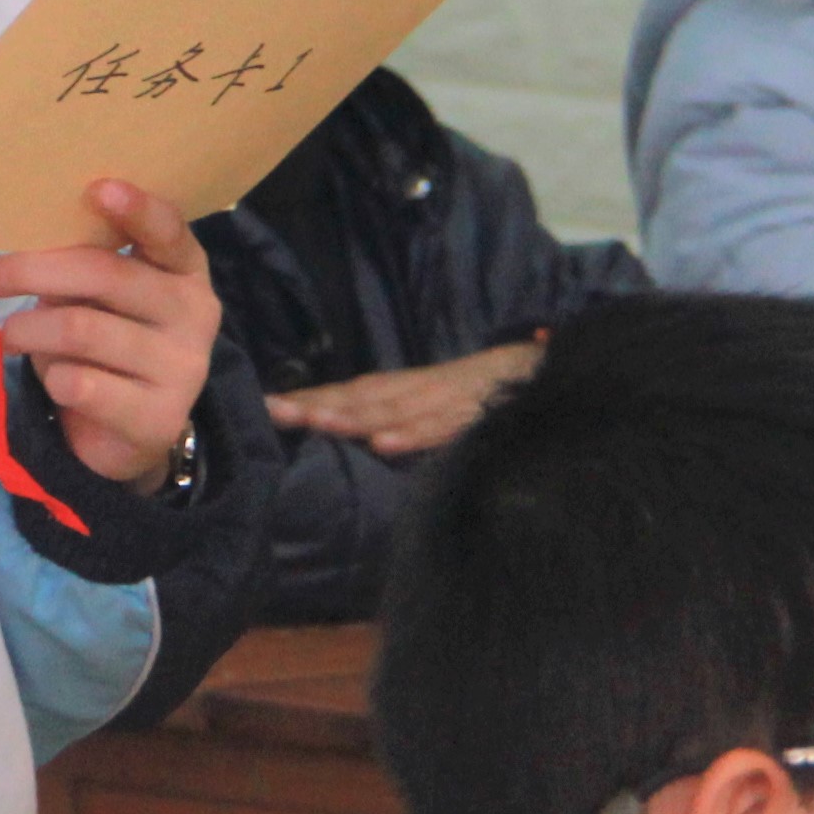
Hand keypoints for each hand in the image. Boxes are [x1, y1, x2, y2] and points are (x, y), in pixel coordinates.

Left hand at [0, 178, 220, 488]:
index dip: (135, 208)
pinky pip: (80, 384)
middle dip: (29, 270)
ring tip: (10, 336)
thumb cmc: (108, 340)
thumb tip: (25, 238)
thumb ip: (82, 263)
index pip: (168, 230)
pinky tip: (54, 380)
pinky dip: (50, 378)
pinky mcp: (159, 416)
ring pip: (80, 329)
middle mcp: (194, 311)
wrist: (127, 431)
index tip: (97, 188)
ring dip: (29, 330)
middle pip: (104, 274)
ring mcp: (183, 367)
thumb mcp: (100, 296)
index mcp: (184, 268)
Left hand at [266, 341, 542, 459]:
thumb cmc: (487, 390)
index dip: (312, 397)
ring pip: (392, 410)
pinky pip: (441, 428)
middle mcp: (419, 390)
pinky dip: (412, 435)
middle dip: (315, 405)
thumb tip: (359, 433)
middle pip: (360, 397)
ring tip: (313, 422)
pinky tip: (382, 445)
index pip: (351, 392)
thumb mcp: (438, 400)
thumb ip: (402, 414)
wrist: (547, 368)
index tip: (266, 405)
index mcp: (408, 387)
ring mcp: (445, 401)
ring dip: (351, 417)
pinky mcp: (474, 416)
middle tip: (270, 411)